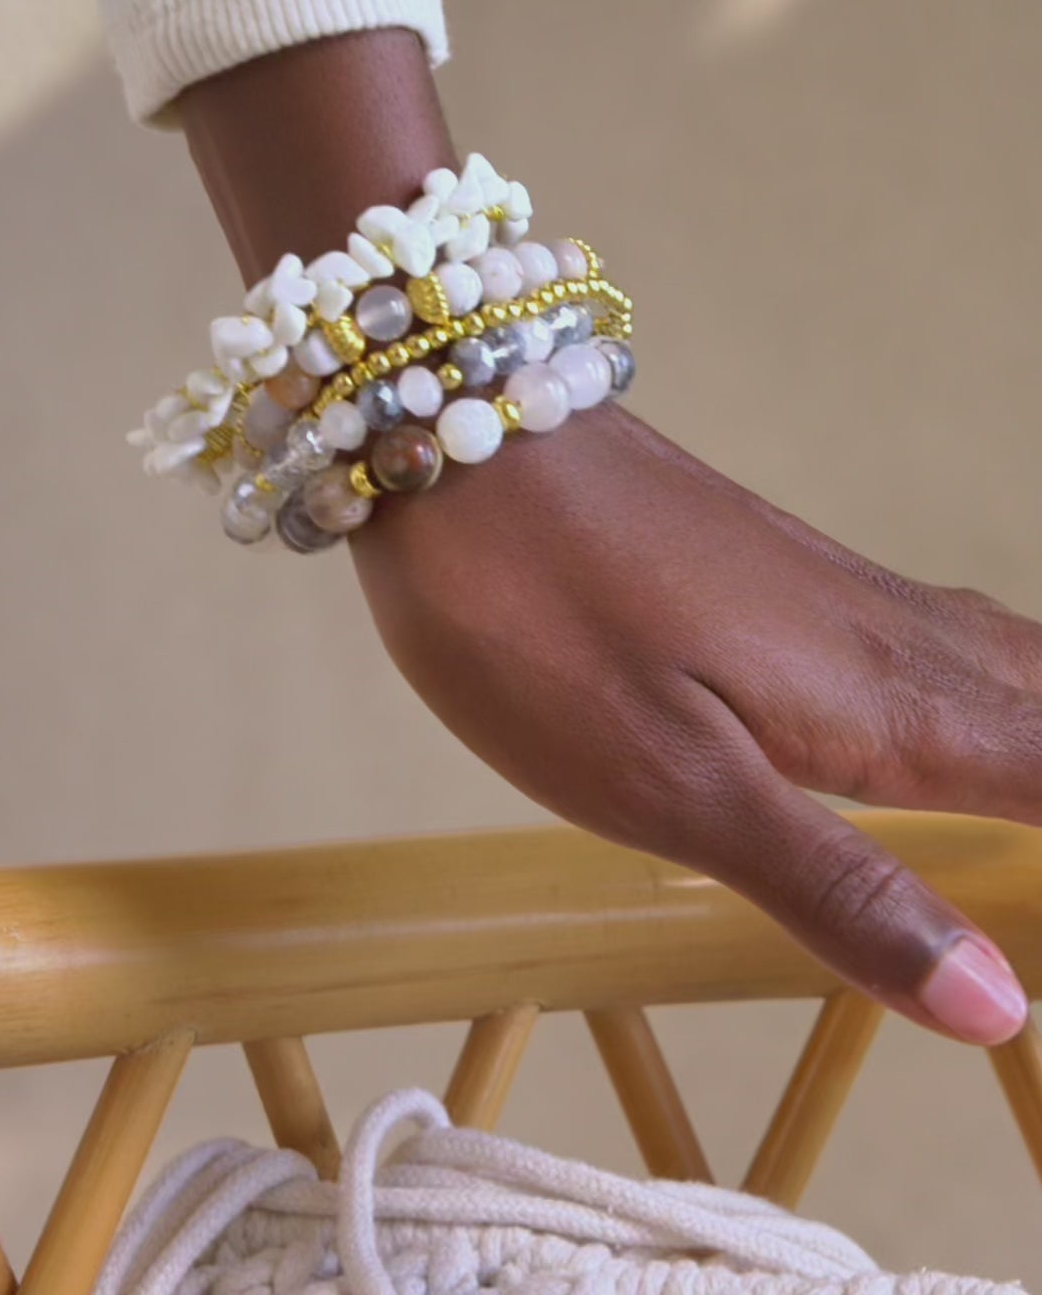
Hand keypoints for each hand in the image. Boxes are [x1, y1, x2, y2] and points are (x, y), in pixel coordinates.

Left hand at [353, 399, 1038, 1043]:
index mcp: (889, 708)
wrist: (458, 437)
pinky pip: (952, 636)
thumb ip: (840, 890)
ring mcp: (843, 595)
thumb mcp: (676, 788)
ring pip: (1019, 666)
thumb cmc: (543, 620)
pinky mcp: (790, 575)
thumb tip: (999, 1006)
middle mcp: (895, 641)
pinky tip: (1000, 695)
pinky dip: (1017, 683)